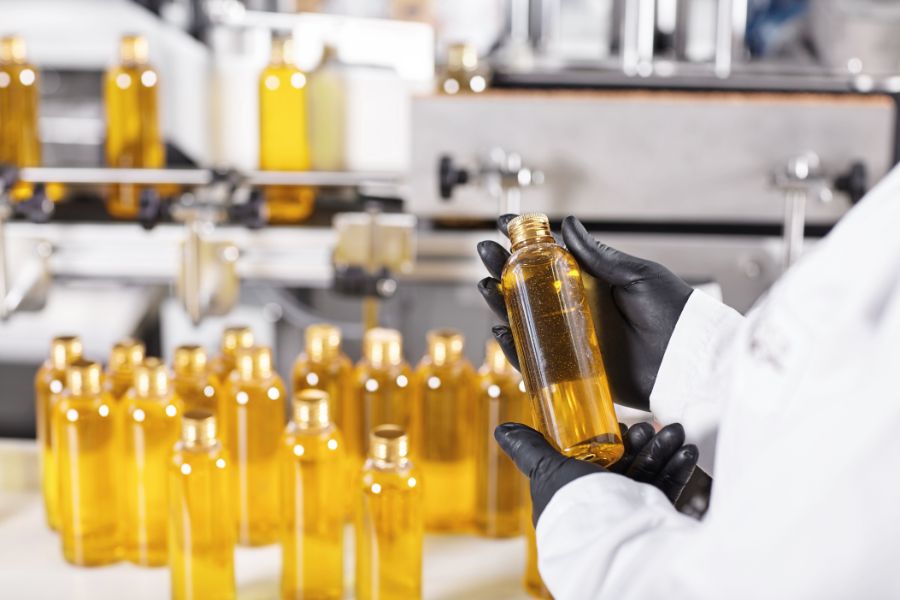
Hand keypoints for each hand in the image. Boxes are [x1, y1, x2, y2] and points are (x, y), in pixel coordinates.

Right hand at [477, 215, 692, 410]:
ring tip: (485, 286)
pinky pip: (535, 359)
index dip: (523, 240)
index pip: (549, 256)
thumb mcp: (637, 276)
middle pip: (527, 286)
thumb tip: (568, 224)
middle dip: (501, 267)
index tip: (502, 223)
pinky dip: (514, 346)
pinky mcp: (572, 369)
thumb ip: (600, 257)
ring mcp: (571, 338)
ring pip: (524, 320)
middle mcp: (576, 307)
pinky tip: (501, 329)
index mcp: (591, 280)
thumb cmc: (673, 313)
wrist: (691, 361)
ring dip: (499, 302)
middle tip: (485, 252)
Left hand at [495, 422, 697, 523]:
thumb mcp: (549, 470)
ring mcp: (628, 515)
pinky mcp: (653, 522)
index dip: (612, 441)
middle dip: (643, 442)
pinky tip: (687, 452)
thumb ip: (531, 450)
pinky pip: (667, 491)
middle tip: (652, 426)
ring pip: (649, 475)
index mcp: (575, 494)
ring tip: (676, 432)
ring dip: (663, 450)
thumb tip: (502, 428)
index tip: (624, 424)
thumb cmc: (575, 506)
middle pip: (627, 465)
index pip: (596, 461)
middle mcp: (602, 505)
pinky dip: (678, 470)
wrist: (612, 542)